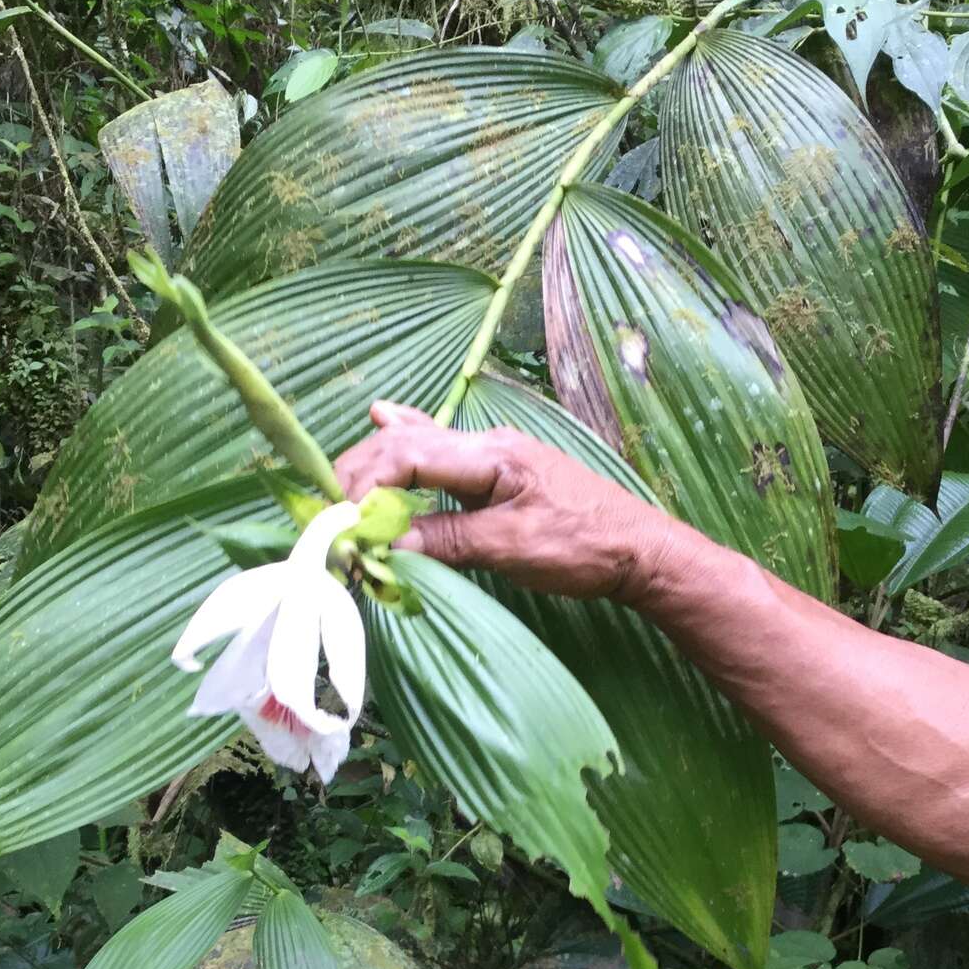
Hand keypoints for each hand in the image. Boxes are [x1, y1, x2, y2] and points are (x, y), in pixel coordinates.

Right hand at [336, 402, 668, 601]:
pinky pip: (440, 449)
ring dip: (374, 464)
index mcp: (489, 454)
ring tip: (338, 485)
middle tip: (326, 517)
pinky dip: (406, 442)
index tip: (339, 527)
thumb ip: (445, 540)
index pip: (405, 455)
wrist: (641, 551)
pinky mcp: (499, 473)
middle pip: (404, 445)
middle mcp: (487, 444)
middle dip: (358, 476)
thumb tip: (383, 545)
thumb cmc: (585, 547)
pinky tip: (384, 416)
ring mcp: (493, 455)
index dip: (362, 487)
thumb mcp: (511, 548)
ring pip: (418, 445)